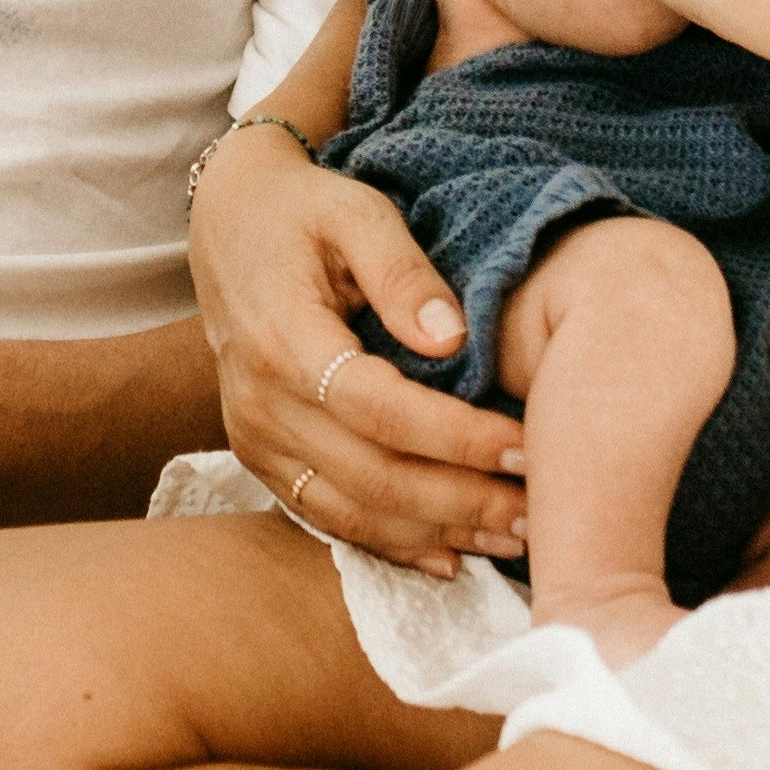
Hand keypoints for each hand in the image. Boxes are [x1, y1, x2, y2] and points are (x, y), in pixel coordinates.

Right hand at [191, 126, 525, 576]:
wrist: (229, 224)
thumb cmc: (304, 213)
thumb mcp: (357, 213)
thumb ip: (404, 272)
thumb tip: (456, 340)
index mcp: (282, 339)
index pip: (378, 408)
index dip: (455, 437)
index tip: (526, 446)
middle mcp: (259, 403)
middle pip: (370, 476)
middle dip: (462, 500)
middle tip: (540, 510)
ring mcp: (254, 439)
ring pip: (352, 511)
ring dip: (438, 533)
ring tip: (514, 538)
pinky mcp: (260, 458)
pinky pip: (327, 516)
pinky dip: (392, 545)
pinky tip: (451, 556)